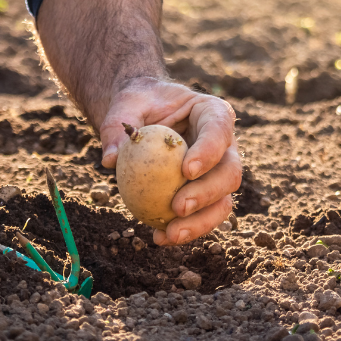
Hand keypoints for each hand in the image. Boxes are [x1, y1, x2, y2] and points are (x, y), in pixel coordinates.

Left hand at [99, 77, 240, 245]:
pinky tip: (159, 237)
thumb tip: (110, 160)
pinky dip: (185, 230)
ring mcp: (218, 172)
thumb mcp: (126, 105)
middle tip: (178, 207)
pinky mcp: (206, 195)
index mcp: (213, 114)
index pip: (219, 130)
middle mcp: (225, 145)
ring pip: (222, 201)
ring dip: (200, 222)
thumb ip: (116, 127)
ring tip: (170, 234)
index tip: (186, 171)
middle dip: (207, 194)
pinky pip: (202, 216)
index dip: (209, 152)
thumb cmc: (139, 104)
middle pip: (230, 172)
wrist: (143, 117)